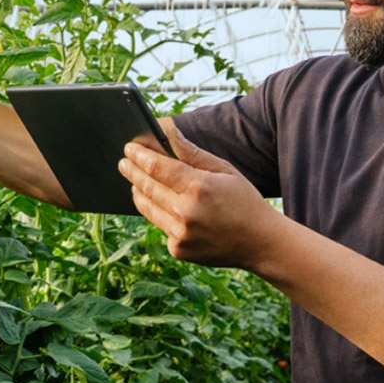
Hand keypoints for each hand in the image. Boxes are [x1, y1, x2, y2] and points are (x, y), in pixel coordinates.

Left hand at [118, 125, 278, 267]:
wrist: (260, 243)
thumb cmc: (244, 201)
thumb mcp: (224, 171)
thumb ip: (193, 154)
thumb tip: (169, 132)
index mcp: (199, 188)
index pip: (157, 167)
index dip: (140, 156)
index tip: (129, 148)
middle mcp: (186, 213)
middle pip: (147, 187)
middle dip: (132, 172)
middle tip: (123, 162)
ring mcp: (180, 235)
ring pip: (148, 208)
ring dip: (139, 192)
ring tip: (135, 182)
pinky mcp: (178, 250)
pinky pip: (161, 227)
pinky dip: (159, 214)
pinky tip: (162, 206)